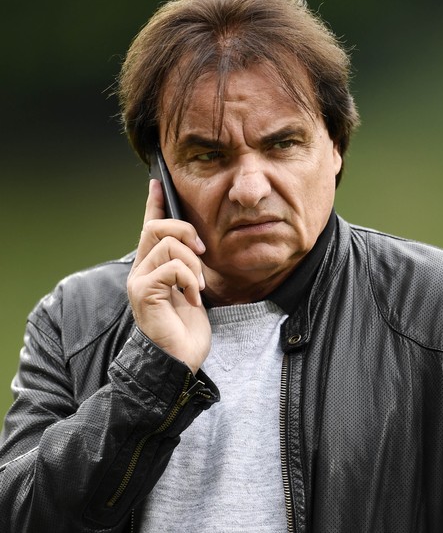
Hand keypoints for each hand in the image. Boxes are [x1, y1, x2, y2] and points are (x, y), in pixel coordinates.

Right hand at [127, 179, 210, 372]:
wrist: (178, 360)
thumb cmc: (185, 329)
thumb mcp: (192, 290)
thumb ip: (188, 267)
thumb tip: (195, 246)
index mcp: (153, 268)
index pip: (149, 228)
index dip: (153, 204)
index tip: (157, 184)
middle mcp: (140, 271)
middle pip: (155, 228)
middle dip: (184, 231)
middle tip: (202, 250)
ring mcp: (139, 281)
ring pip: (168, 245)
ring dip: (193, 264)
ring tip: (198, 287)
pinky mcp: (143, 292)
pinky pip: (172, 267)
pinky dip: (190, 280)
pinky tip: (193, 298)